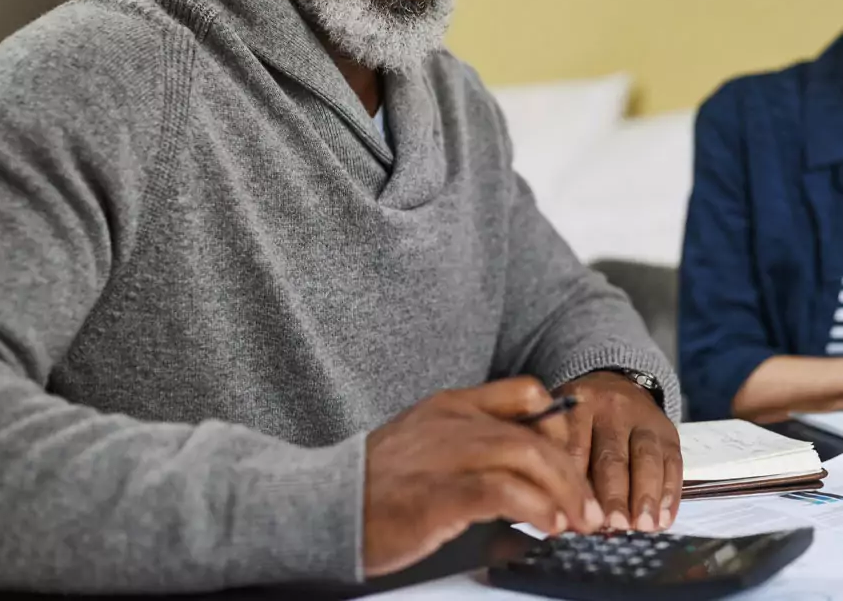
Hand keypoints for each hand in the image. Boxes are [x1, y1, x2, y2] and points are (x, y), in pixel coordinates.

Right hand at [363, 376, 604, 577]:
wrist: (327, 502)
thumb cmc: (379, 481)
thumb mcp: (426, 442)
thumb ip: (469, 440)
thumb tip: (522, 461)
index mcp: (452, 404)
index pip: (526, 392)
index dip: (561, 424)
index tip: (573, 459)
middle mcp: (454, 422)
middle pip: (536, 433)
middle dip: (573, 473)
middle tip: (590, 509)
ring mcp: (446, 455)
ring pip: (527, 456)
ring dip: (563, 493)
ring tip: (577, 522)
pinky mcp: (440, 495)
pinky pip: (504, 493)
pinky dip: (536, 509)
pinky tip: (546, 527)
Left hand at [558, 371, 681, 532]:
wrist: (617, 383)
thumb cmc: (582, 418)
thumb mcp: (564, 421)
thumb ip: (562, 457)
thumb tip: (564, 510)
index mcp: (579, 405)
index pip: (576, 444)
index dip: (578, 480)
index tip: (578, 510)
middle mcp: (612, 408)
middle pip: (613, 455)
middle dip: (614, 493)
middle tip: (615, 524)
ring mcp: (644, 419)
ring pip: (646, 458)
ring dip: (646, 495)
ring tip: (643, 526)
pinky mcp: (669, 432)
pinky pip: (673, 464)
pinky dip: (669, 494)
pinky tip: (663, 519)